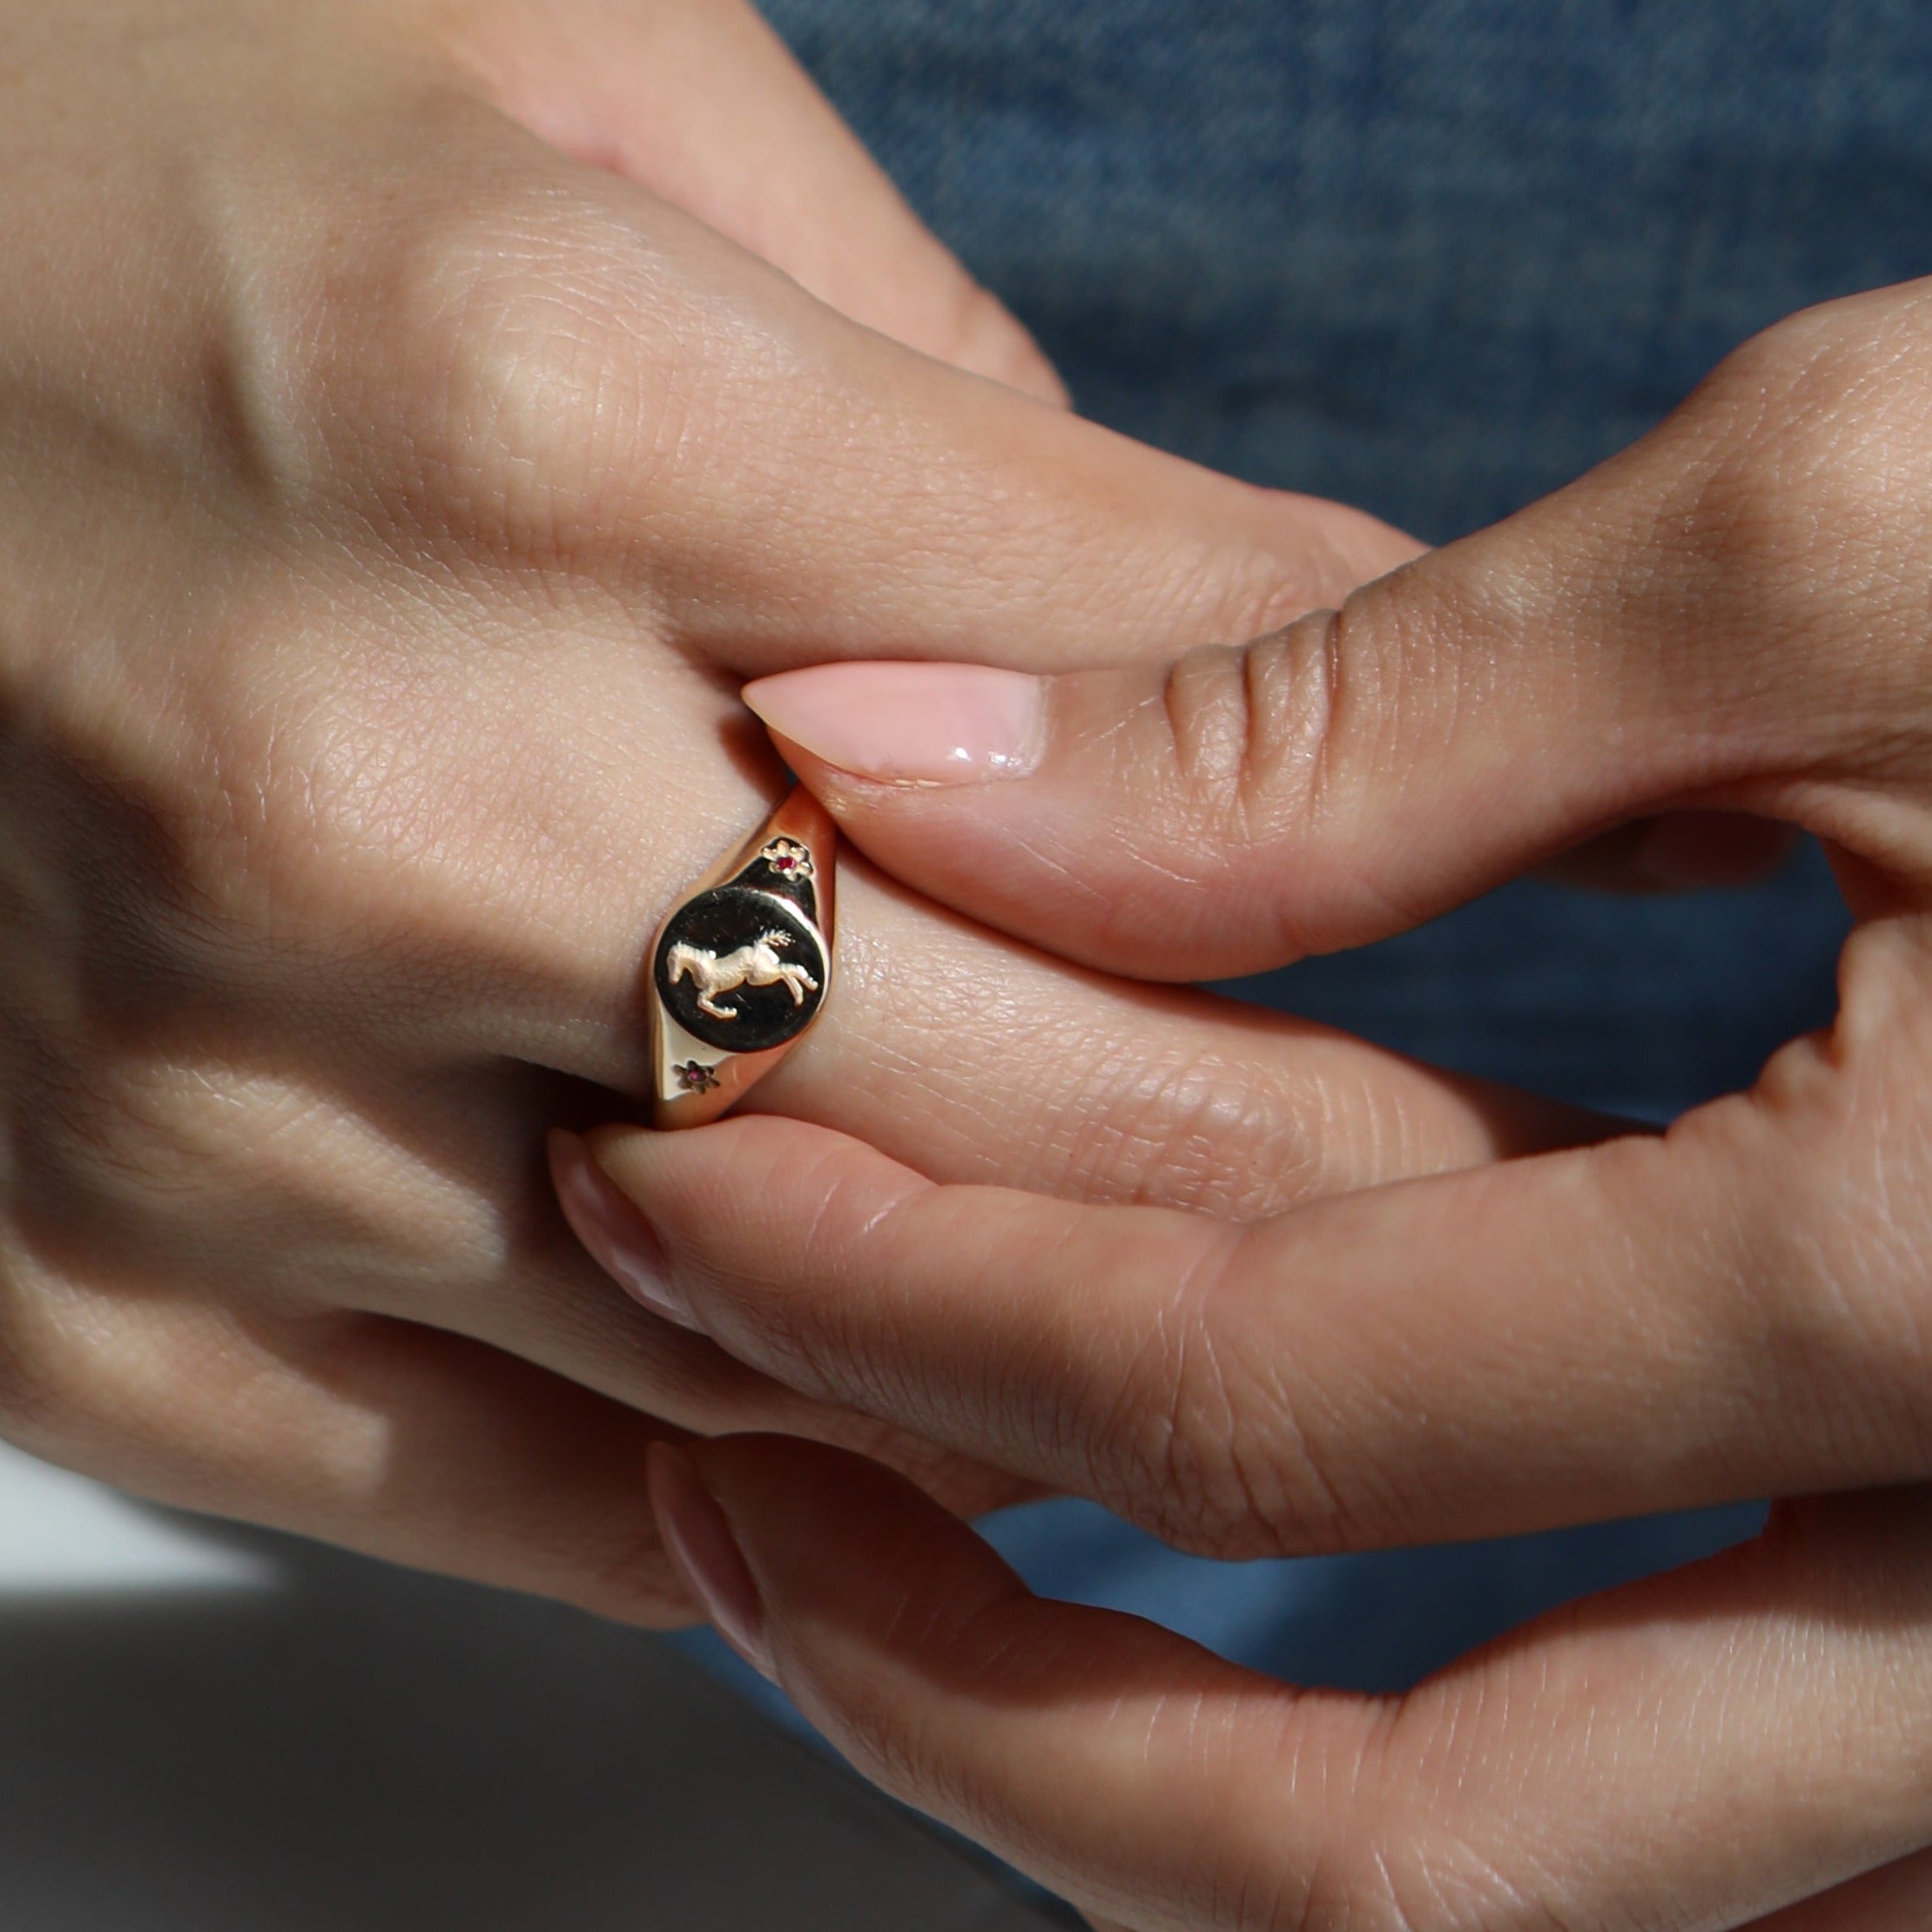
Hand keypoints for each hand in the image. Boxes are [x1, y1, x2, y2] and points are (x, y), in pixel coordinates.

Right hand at [0, 0, 1496, 1621]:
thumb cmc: (117, 124)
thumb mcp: (557, 72)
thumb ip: (916, 378)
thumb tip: (1196, 614)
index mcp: (537, 404)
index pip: (1157, 685)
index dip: (1397, 785)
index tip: (1516, 858)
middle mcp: (363, 788)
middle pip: (1038, 1077)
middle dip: (1328, 1133)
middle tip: (1478, 1161)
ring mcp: (199, 1084)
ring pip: (808, 1338)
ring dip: (1070, 1340)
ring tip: (1240, 1309)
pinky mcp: (71, 1284)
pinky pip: (543, 1487)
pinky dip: (782, 1479)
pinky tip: (910, 1415)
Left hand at [586, 280, 1931, 1921]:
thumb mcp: (1858, 541)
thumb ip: (1345, 719)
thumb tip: (889, 762)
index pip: (1239, 1400)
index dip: (888, 1294)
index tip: (670, 1176)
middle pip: (1366, 1845)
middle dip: (959, 1688)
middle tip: (722, 1514)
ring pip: (1512, 1910)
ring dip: (1138, 1786)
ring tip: (887, 1579)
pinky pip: (1663, 1832)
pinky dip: (1387, 1753)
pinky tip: (1216, 1583)